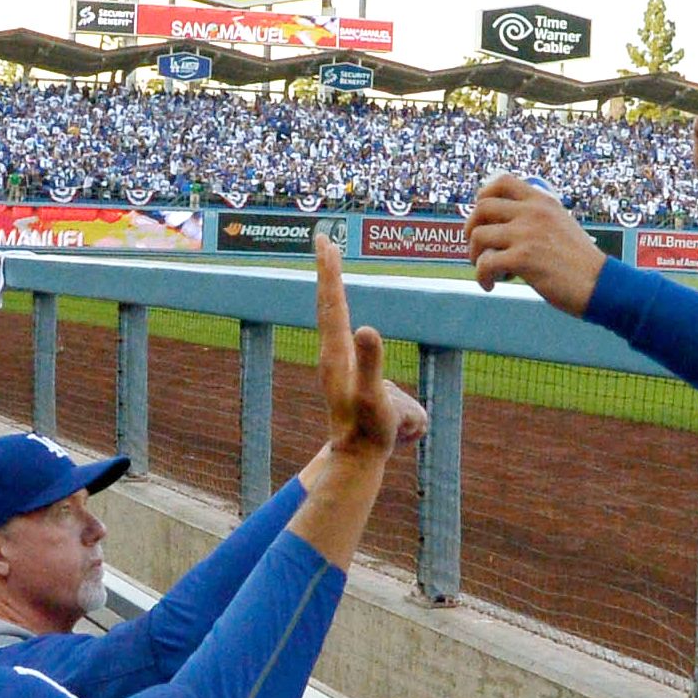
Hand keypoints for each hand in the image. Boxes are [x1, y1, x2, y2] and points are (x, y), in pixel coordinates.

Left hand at [309, 236, 423, 457]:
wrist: (356, 458)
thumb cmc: (369, 430)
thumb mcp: (375, 396)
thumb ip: (371, 364)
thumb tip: (367, 328)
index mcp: (338, 353)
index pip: (333, 302)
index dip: (329, 270)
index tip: (325, 242)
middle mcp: (332, 352)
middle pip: (327, 302)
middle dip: (326, 269)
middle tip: (323, 240)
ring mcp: (335, 361)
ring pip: (331, 315)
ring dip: (331, 286)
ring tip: (329, 263)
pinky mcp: (343, 371)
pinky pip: (340, 331)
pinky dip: (338, 309)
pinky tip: (342, 308)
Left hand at [467, 177, 608, 315]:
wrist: (600, 284)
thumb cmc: (580, 261)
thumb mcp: (561, 224)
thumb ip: (536, 218)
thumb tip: (502, 224)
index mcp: (542, 201)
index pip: (502, 181)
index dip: (483, 196)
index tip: (482, 216)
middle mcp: (533, 213)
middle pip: (482, 207)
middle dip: (471, 229)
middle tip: (477, 249)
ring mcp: (527, 234)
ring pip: (479, 236)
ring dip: (475, 256)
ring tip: (489, 271)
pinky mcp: (523, 259)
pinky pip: (485, 263)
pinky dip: (482, 277)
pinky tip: (491, 285)